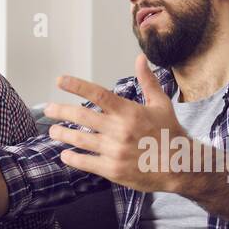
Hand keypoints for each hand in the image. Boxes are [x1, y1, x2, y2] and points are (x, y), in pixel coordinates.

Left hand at [45, 55, 191, 192]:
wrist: (181, 166)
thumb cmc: (170, 133)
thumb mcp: (161, 104)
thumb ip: (147, 81)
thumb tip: (140, 58)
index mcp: (129, 111)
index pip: (97, 94)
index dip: (76, 85)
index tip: (60, 80)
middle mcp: (119, 130)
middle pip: (81, 116)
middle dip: (60, 110)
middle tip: (48, 108)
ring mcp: (114, 151)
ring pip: (79, 139)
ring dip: (62, 134)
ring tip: (52, 131)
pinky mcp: (113, 170)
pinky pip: (86, 162)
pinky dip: (72, 158)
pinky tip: (65, 154)